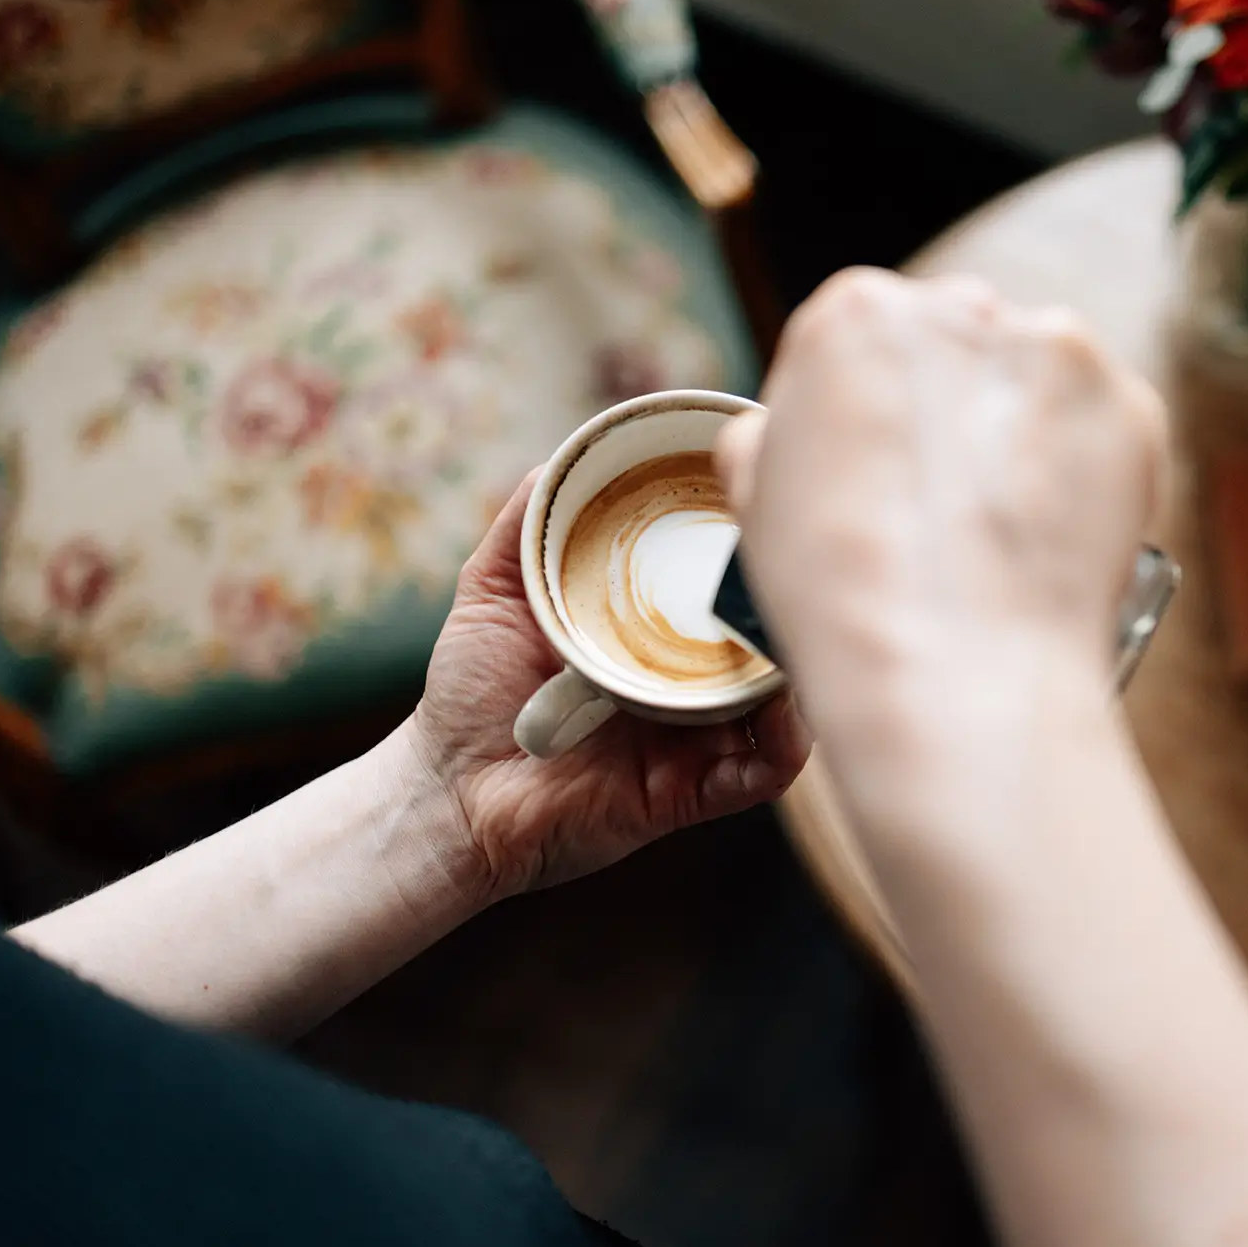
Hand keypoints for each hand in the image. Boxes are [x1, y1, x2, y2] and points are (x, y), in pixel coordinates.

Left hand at [409, 470, 810, 901]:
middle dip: (789, 601)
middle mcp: (685, 683)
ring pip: (781, 700)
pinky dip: (784, 742)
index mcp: (653, 635)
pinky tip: (781, 709)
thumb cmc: (472, 691)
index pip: (719, 587)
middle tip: (799, 559)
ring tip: (797, 625)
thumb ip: (528, 524)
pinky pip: (762, 770)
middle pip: (763, 638)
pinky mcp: (692, 791)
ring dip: (799, 664)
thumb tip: (563, 455)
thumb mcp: (494, 589)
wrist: (447, 789)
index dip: (750, 551)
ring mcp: (696, 738)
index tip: (768, 506)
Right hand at [713, 269, 1167, 759]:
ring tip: (1000, 532)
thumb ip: (769, 437)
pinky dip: (1085, 477)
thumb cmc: (843, 594)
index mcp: (857, 314)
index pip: (865, 342)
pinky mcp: (1131, 411)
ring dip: (1024, 435)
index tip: (880, 468)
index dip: (870, 413)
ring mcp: (1059, 354)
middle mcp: (963, 309)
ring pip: (1037, 384)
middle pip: (958, 348)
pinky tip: (1048, 539)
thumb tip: (781, 433)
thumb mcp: (756, 502)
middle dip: (952, 411)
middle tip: (944, 505)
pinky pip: (1101, 433)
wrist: (954, 672)